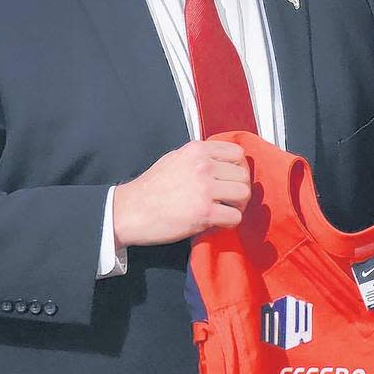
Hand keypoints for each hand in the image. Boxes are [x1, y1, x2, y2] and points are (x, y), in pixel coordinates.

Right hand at [112, 140, 250, 247]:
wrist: (129, 211)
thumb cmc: (150, 187)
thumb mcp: (174, 159)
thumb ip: (198, 158)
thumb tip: (222, 163)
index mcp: (197, 150)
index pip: (237, 153)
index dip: (237, 168)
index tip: (229, 180)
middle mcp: (204, 166)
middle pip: (243, 175)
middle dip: (239, 189)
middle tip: (229, 200)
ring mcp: (205, 189)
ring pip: (243, 194)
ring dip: (237, 205)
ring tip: (225, 211)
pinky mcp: (205, 213)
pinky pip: (235, 217)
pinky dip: (229, 223)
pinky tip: (215, 224)